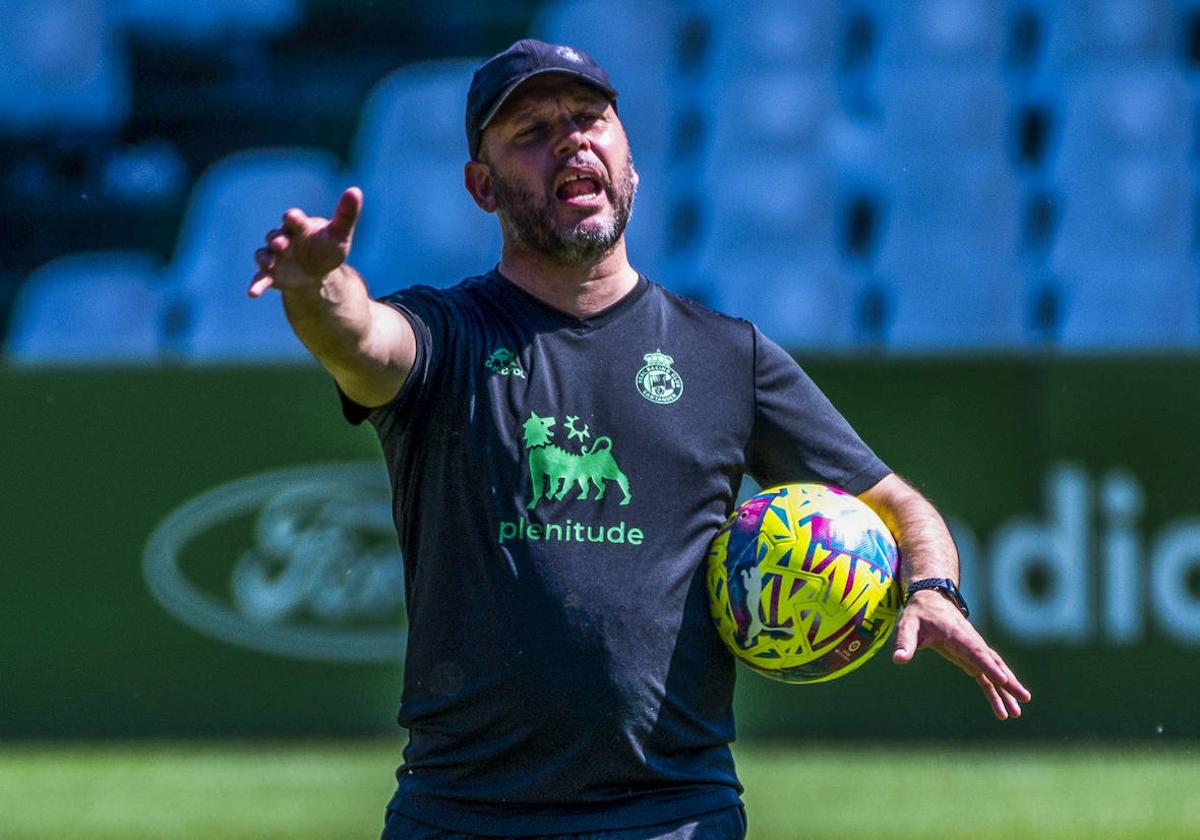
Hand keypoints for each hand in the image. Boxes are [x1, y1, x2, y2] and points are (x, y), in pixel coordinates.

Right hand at [250, 187, 362, 296]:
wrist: (318, 272)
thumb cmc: (327, 247)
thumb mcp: (340, 233)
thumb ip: (346, 214)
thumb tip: (355, 190)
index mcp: (299, 226)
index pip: (294, 219)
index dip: (293, 218)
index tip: (293, 217)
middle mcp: (283, 239)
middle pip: (276, 236)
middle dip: (277, 240)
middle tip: (281, 244)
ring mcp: (275, 257)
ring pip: (264, 255)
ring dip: (265, 259)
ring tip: (267, 264)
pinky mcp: (271, 274)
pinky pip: (261, 279)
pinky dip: (256, 285)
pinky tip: (252, 293)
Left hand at [893, 590, 1031, 719]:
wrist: (932, 600)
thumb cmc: (919, 614)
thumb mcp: (908, 626)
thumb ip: (905, 642)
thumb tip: (898, 660)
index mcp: (958, 635)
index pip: (976, 652)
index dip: (989, 666)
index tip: (1002, 679)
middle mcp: (972, 643)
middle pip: (993, 663)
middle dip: (1008, 681)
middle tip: (1024, 698)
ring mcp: (975, 651)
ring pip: (995, 671)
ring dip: (1007, 690)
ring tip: (1018, 712)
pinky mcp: (972, 659)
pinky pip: (987, 677)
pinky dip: (996, 692)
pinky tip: (1004, 710)